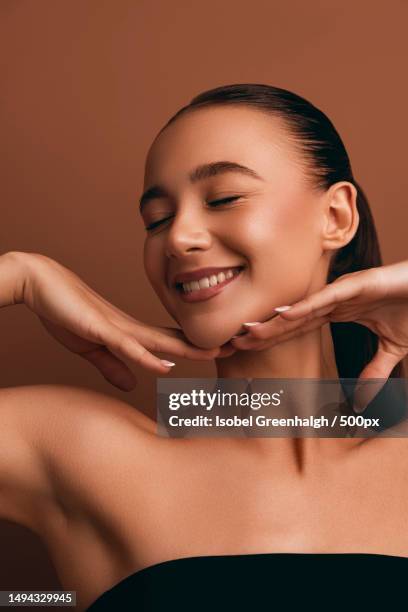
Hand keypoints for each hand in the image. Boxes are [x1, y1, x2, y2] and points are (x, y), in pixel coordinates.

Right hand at [20, 253, 226, 390]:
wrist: (41, 286)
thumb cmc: (67, 313)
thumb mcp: (93, 348)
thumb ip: (113, 365)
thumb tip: (132, 384)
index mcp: (131, 333)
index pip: (171, 342)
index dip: (196, 347)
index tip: (222, 351)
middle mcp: (131, 328)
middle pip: (175, 339)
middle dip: (206, 345)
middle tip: (237, 347)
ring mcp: (118, 327)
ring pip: (160, 340)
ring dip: (188, 348)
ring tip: (216, 353)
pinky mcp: (100, 328)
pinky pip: (127, 345)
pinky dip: (146, 356)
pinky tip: (166, 364)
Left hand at [230, 260, 407, 410]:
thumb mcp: (391, 350)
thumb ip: (374, 373)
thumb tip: (361, 403)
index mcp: (337, 312)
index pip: (296, 328)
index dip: (272, 337)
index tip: (247, 347)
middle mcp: (334, 301)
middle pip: (291, 319)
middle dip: (264, 331)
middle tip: (233, 341)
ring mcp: (344, 291)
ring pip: (302, 308)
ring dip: (275, 320)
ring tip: (249, 330)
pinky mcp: (359, 284)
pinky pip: (327, 298)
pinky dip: (305, 306)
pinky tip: (282, 314)